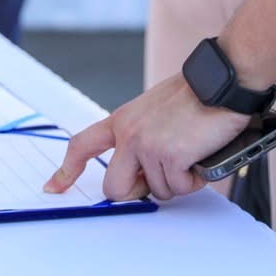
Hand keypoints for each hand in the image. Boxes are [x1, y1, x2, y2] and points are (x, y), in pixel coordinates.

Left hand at [44, 75, 246, 202]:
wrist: (221, 82)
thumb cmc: (196, 94)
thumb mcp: (155, 110)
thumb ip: (141, 136)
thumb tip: (142, 171)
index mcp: (122, 120)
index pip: (83, 146)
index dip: (66, 171)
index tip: (54, 187)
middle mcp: (129, 134)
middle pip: (114, 188)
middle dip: (136, 193)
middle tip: (161, 179)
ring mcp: (148, 146)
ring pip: (157, 191)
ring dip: (177, 180)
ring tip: (191, 153)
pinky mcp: (170, 157)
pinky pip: (179, 187)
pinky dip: (194, 180)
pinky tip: (200, 156)